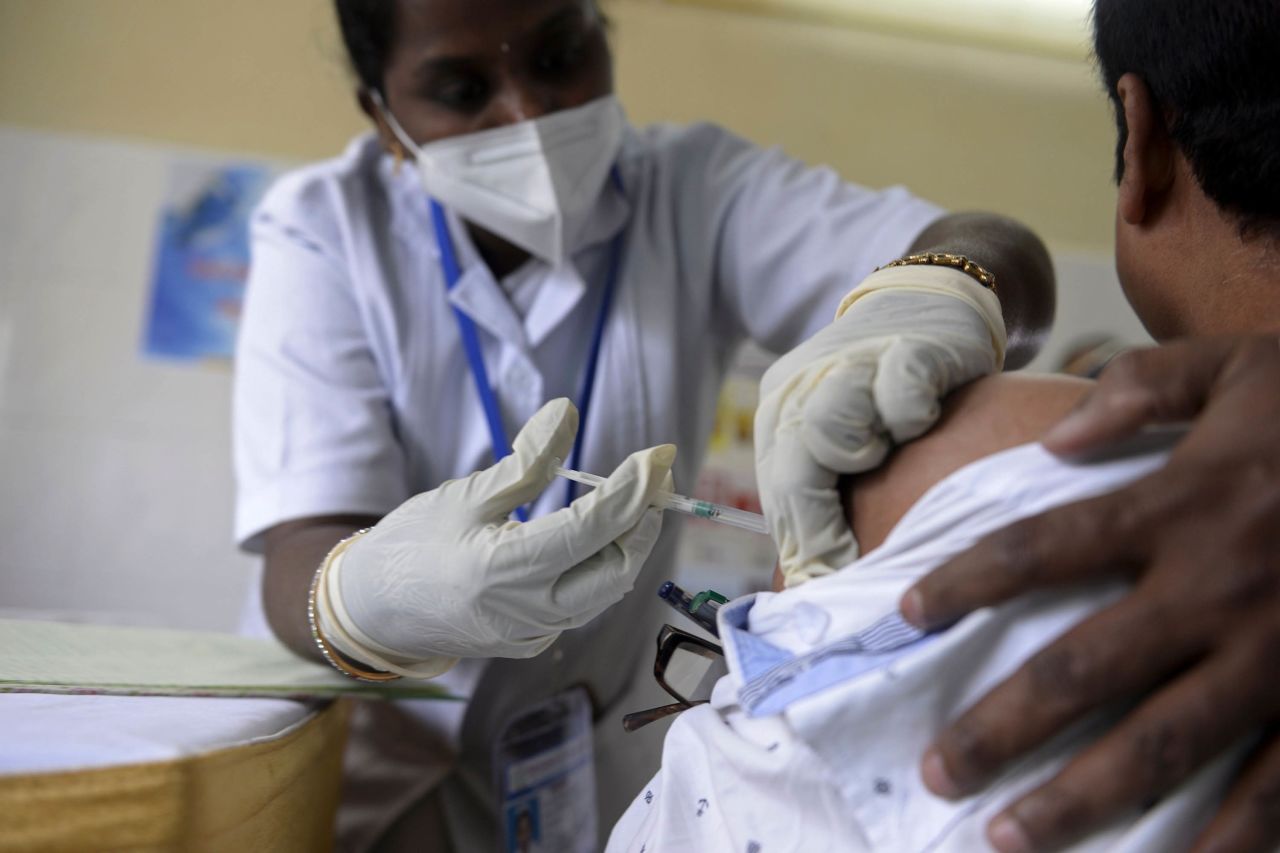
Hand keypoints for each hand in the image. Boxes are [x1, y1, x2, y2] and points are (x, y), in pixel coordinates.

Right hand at [321, 398, 674, 673]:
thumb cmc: (412, 544)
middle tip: (653, 479)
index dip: (633, 488)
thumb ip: (526, 460)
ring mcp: (532, 634)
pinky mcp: (532, 642)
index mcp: (504, 570)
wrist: (374, 610)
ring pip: (605, 592)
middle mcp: (526, 612)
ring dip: (626, 546)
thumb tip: (567, 412)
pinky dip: (599, 568)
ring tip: (633, 501)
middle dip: (643, 522)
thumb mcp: (465, 494)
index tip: (658, 455)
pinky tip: (597, 537)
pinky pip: (583, 604)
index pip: (593, 528)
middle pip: (616, 570)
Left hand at [755, 265, 1004, 585]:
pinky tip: (925, 420)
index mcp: (778, 419)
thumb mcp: (843, 443)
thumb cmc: (885, 394)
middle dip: (820, 528)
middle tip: (853, 565)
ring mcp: (849, 366)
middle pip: (792, 471)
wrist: (926, 302)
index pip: (779, 497)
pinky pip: (898, 393)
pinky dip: (910, 414)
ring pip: (829, 428)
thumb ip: (827, 499)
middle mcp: (801, 391)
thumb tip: (822, 584)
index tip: (828, 588)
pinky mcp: (906, 347)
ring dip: (859, 455)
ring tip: (886, 456)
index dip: (804, 550)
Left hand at [901, 336, 1279, 852]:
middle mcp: (1217, 587)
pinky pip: (1277, 784)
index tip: (906, 613)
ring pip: (1161, 745)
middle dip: (999, 729)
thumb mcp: (1239, 367)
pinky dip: (1229, 837)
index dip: (965, 581)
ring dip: (1080, 801)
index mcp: (1183, 503)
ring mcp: (1277, 655)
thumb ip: (1143, 386)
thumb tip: (1054, 435)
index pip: (1041, 548)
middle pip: (1081, 670)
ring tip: (1006, 840)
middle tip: (936, 775)